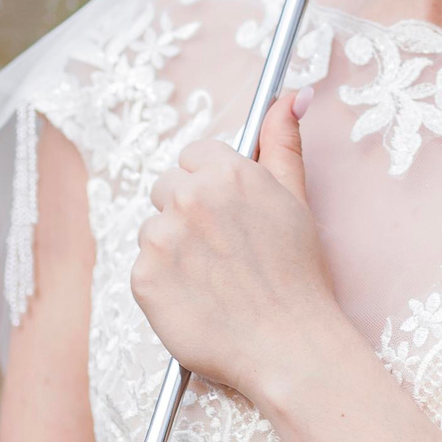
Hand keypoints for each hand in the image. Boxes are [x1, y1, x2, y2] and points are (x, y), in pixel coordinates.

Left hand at [132, 88, 349, 404]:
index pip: (194, 155)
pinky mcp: (142, 278)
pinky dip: (164, 284)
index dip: (211, 184)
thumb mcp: (296, 200)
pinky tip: (197, 300)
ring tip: (214, 279)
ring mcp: (162, 237)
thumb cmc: (299, 276)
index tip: (228, 215)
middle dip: (188, 213)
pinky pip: (143, 268)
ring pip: (153, 228)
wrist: (289, 346)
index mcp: (228, 172)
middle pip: (166, 188)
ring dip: (174, 249)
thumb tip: (292, 95)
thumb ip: (284, 143)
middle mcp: (190, 197)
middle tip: (224, 252)